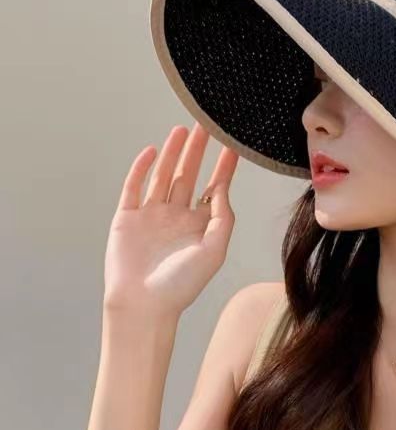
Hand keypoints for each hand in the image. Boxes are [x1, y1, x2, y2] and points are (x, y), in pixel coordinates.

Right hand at [103, 122, 238, 317]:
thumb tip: (223, 188)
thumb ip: (223, 218)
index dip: (224, 166)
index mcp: (199, 225)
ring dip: (173, 153)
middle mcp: (176, 217)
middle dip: (198, 151)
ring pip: (163, 176)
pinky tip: (152, 152)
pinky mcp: (127, 218)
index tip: (233, 145)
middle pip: (189, 175)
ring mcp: (151, 215)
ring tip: (182, 130)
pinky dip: (141, 168)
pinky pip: (134, 187)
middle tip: (206, 125)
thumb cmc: (182, 285)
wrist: (143, 304)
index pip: (215, 188)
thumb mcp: (214, 250)